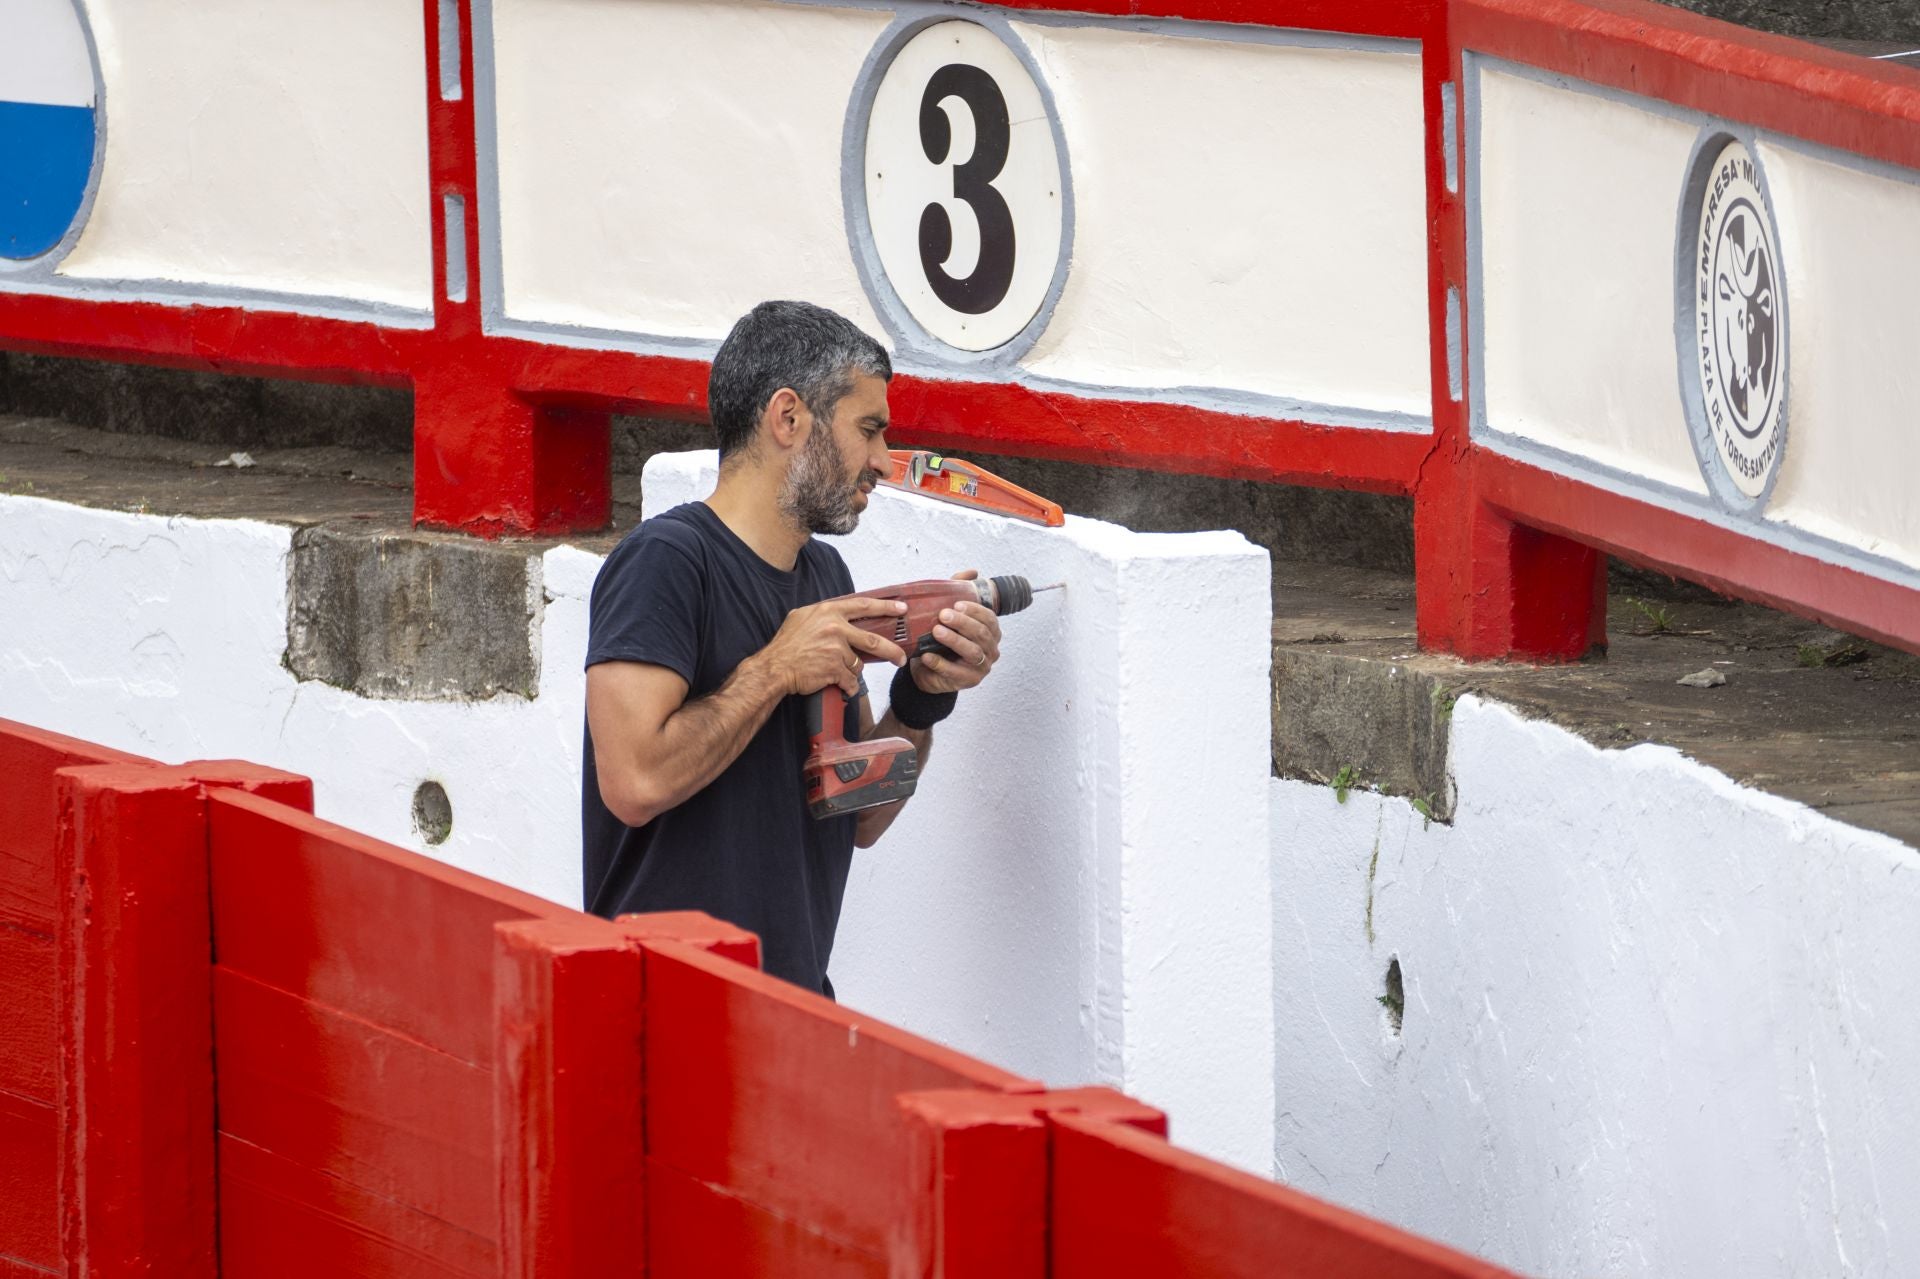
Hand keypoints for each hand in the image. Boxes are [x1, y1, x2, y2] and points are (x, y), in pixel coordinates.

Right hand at [764, 597, 907, 696]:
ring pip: (859, 664)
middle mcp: (835, 628)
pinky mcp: (834, 669)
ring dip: (853, 670)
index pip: (864, 606)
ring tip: (838, 671)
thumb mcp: (802, 617)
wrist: (774, 667)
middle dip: (891, 650)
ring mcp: (835, 649)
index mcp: (829, 612)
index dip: (885, 607)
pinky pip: (851, 680)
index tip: (901, 608)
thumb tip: (839, 614)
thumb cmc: (786, 644)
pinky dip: (848, 686)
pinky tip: (839, 685)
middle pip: (873, 640)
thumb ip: (823, 615)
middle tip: (901, 657)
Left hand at [910, 569, 1001, 694]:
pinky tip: (927, 655)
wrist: (929, 669)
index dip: (975, 610)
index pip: (989, 618)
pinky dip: (940, 663)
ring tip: (936, 632)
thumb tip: (973, 572)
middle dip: (962, 623)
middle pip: (981, 634)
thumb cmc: (943, 640)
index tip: (957, 604)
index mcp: (990, 632)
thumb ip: (960, 591)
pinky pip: (955, 673)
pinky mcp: (968, 681)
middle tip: (943, 615)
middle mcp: (990, 649)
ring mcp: (981, 667)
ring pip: (972, 652)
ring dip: (954, 640)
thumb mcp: (951, 614)